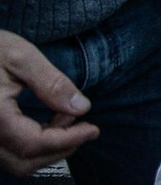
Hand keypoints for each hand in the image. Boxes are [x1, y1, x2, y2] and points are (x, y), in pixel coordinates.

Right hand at [0, 31, 97, 175]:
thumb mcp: (22, 57)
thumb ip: (51, 83)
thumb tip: (81, 108)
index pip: (33, 144)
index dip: (68, 140)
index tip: (93, 129)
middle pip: (25, 162)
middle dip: (60, 148)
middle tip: (83, 125)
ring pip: (16, 163)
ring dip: (47, 150)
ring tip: (65, 119)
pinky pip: (8, 154)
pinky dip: (33, 147)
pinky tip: (48, 124)